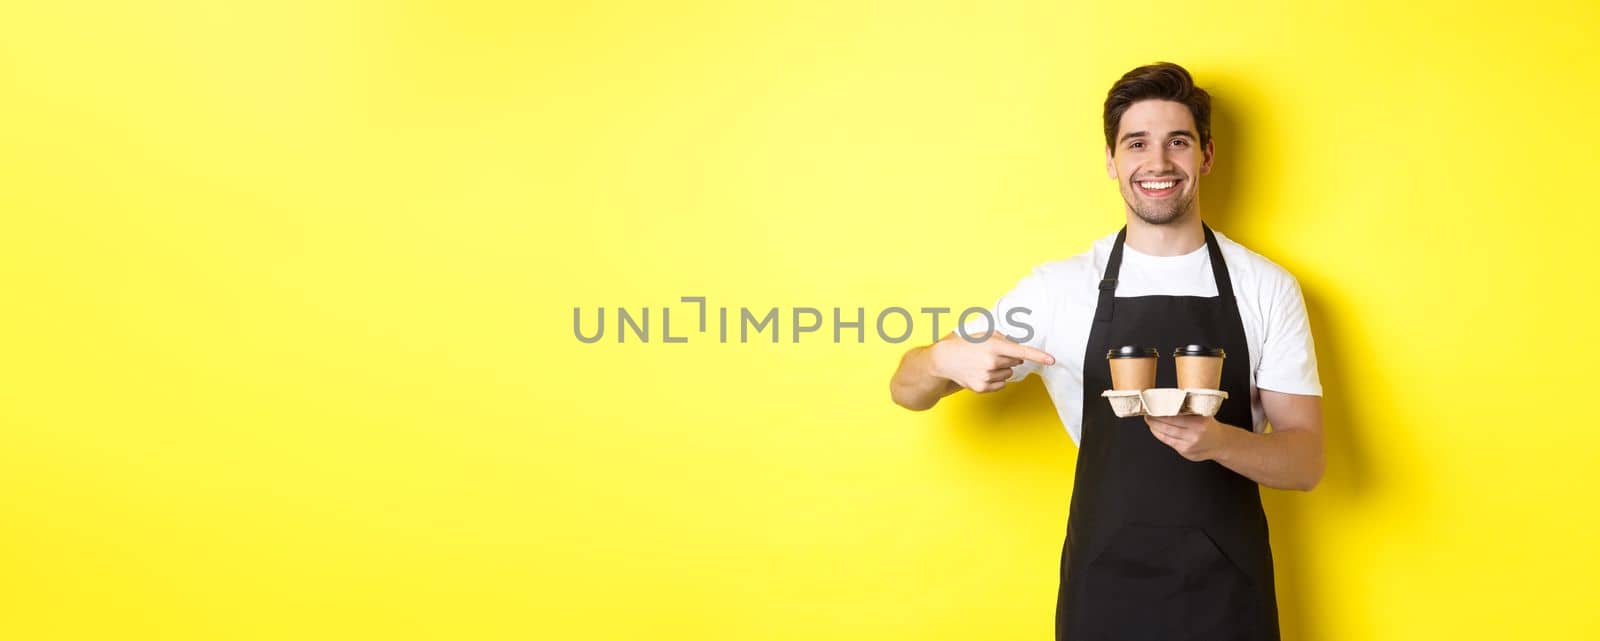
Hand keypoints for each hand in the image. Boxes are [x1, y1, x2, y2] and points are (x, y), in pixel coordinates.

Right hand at [929, 331, 1054, 392]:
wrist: (944, 360)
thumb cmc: (964, 344)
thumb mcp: (983, 334)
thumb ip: (1003, 339)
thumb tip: (1017, 350)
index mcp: (994, 346)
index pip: (1022, 351)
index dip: (1039, 356)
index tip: (1052, 360)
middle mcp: (992, 362)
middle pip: (1016, 362)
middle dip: (1009, 358)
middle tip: (992, 354)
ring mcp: (987, 377)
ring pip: (1008, 374)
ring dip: (1001, 369)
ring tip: (983, 364)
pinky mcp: (982, 388)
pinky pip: (1001, 384)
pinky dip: (995, 379)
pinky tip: (982, 373)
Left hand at [1144, 414, 1235, 461]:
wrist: (1220, 443)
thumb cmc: (1208, 425)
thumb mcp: (1203, 414)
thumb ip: (1189, 409)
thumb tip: (1167, 401)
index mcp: (1200, 422)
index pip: (1174, 416)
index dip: (1160, 412)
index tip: (1153, 407)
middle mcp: (1195, 434)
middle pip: (1168, 426)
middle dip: (1154, 420)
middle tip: (1148, 413)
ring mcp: (1190, 444)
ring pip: (1166, 435)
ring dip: (1154, 428)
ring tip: (1150, 421)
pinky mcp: (1185, 452)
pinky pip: (1169, 442)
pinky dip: (1160, 435)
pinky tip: (1155, 430)